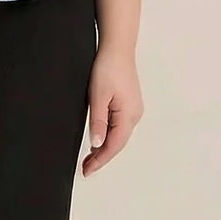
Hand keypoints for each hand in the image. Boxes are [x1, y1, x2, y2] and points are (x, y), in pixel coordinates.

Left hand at [80, 48, 143, 176]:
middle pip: (118, 144)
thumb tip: (96, 144)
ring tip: (89, 158)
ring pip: (119, 136)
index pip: (113, 146)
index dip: (100, 160)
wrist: (117, 48)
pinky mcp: (129, 104)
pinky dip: (109, 136)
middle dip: (102, 157)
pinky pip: (119, 126)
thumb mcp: (97, 97)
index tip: (87, 171)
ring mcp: (134, 110)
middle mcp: (135, 115)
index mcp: (128, 115)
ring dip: (105, 148)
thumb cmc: (108, 68)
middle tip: (85, 168)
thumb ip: (98, 122)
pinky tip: (99, 139)